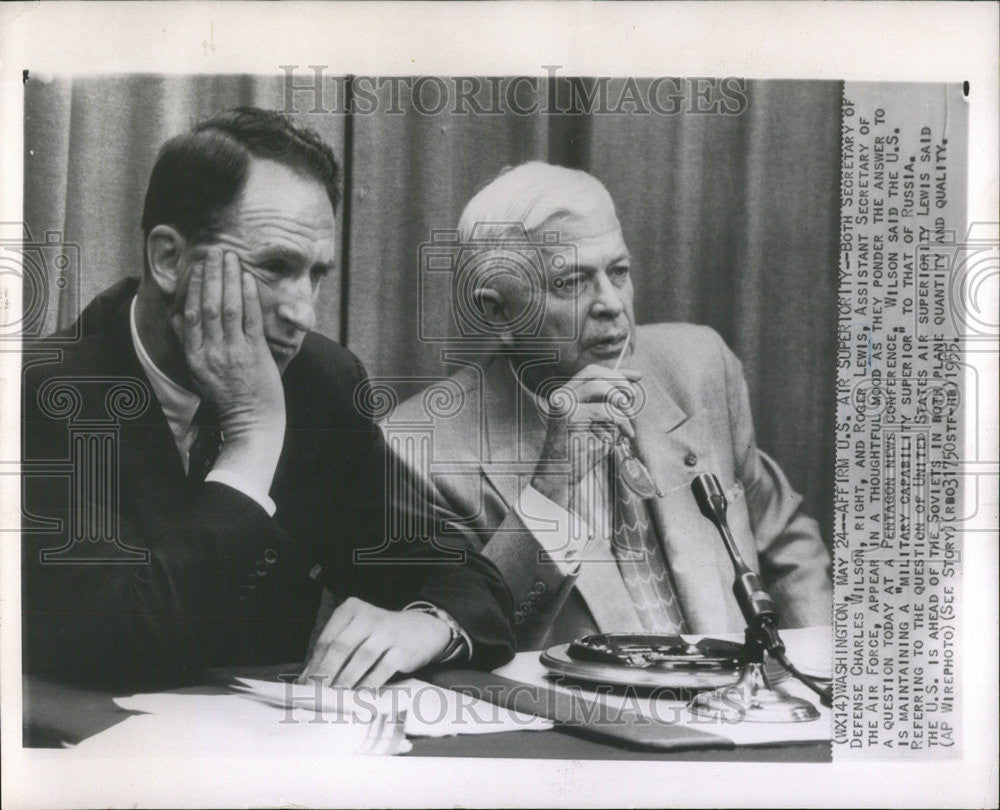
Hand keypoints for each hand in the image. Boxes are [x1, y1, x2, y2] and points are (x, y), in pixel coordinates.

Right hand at [171, 248, 285, 492]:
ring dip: (228, 278)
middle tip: (214, 250)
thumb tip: (178, 316)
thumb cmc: (227, 395)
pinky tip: (247, 278)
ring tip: (230, 256)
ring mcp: (234, 352)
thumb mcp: (199, 371)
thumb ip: (189, 344)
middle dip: (210, 274)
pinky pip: (250, 319)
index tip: (196, 266)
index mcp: (195, 356)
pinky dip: (248, 296)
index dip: (192, 287)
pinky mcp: (256, 354)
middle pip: (207, 305)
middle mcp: (211, 352)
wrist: (252, 421)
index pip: (189, 314)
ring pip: (227, 307)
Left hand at [298, 597, 451, 688]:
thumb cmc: (379, 636)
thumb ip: (333, 652)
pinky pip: (381, 670)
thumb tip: (307, 679)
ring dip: (346, 681)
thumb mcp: (356, 634)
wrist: (421, 630)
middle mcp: (369, 616)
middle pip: (341, 647)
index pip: (327, 639)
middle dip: (326, 673)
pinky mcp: (403, 649)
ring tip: (336, 698)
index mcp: (352, 610)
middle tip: (318, 694)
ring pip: (361, 658)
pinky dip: (368, 686)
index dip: (315, 664)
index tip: (306, 685)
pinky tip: (359, 697)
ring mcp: (388, 631)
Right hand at [531, 364, 641, 508]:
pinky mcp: (569, 417)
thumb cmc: (581, 453)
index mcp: (567, 394)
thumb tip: (629, 392)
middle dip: (619, 382)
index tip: (638, 376)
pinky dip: (621, 420)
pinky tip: (626, 433)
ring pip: (599, 386)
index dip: (617, 372)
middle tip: (633, 400)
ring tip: (628, 418)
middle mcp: (562, 395)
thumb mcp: (598, 424)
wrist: (561, 475)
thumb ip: (609, 406)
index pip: (591, 372)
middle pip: (594, 372)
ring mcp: (563, 404)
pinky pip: (605, 410)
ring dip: (620, 400)